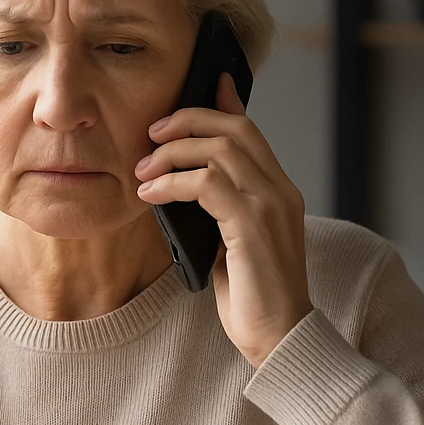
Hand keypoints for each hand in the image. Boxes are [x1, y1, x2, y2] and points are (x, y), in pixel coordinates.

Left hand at [135, 72, 312, 367]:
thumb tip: (184, 185)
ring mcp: (270, 205)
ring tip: (143, 171)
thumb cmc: (253, 297)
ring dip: (172, 153)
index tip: (197, 87)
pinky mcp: (253, 225)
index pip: (250, 132)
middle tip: (151, 135)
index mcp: (279, 191)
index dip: (222, 104)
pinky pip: (207, 184)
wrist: (278, 337)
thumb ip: (217, 209)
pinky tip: (150, 195)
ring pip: (219, 150)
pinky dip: (172, 183)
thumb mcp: (230, 242)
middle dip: (187, 121)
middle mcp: (280, 190)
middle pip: (234, 129)